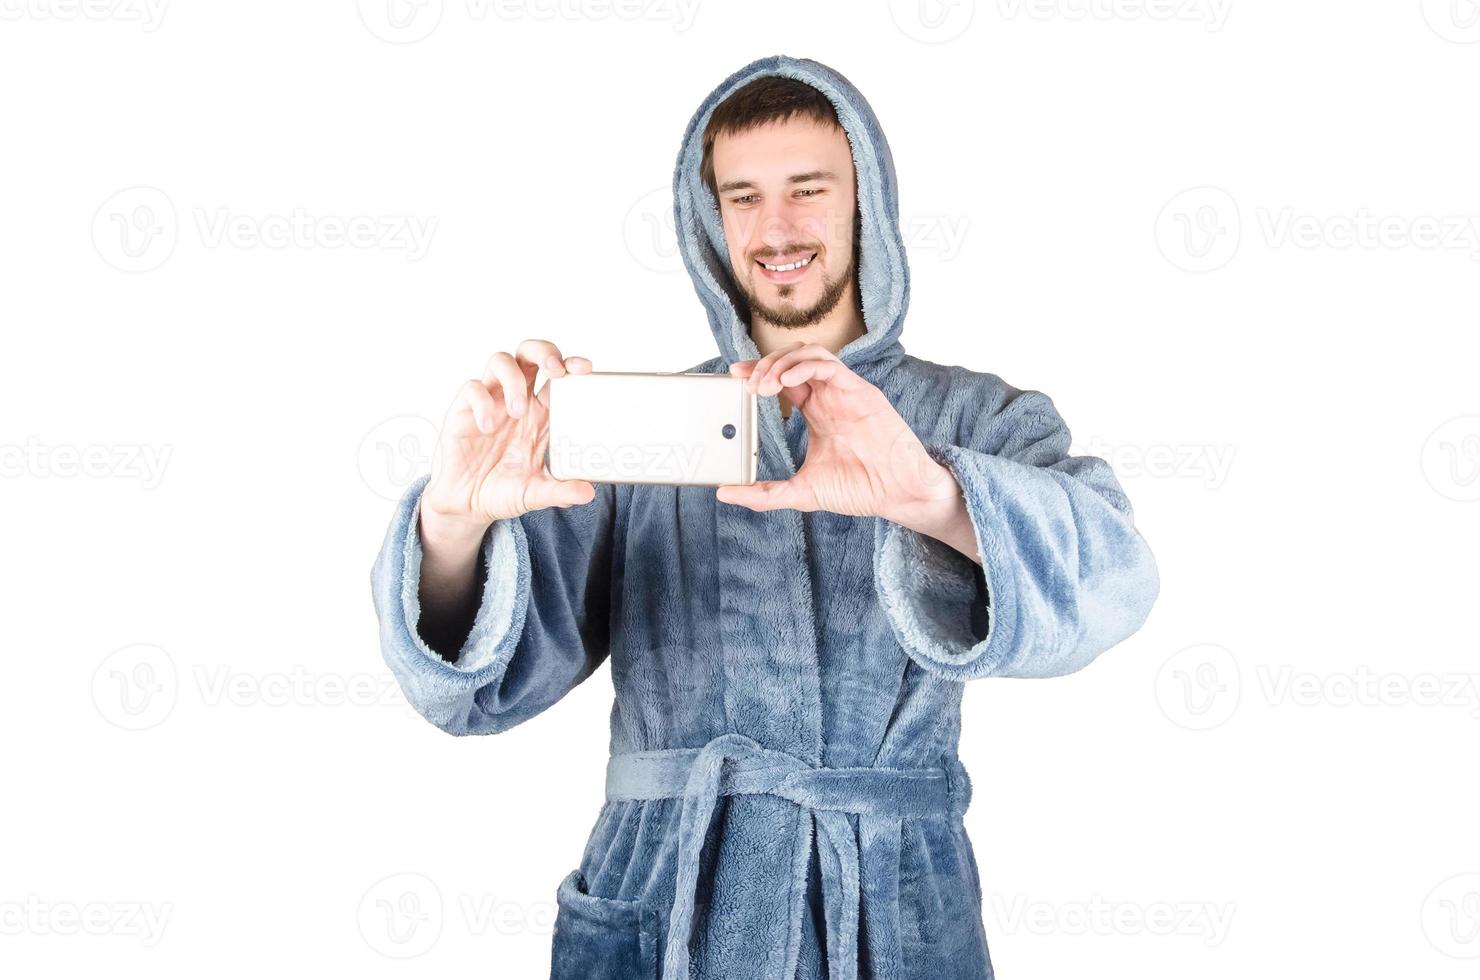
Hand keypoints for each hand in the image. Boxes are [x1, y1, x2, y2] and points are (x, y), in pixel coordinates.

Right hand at [420, 339, 596, 542]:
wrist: (467, 506)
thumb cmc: (504, 492)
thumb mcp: (536, 494)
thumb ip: (560, 492)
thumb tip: (588, 493)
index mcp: (542, 414)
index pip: (559, 376)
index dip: (571, 364)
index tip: (584, 368)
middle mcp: (518, 401)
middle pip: (530, 354)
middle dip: (544, 352)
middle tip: (554, 370)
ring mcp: (491, 402)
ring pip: (501, 361)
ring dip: (513, 380)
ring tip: (517, 410)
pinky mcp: (465, 409)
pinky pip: (472, 387)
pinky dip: (482, 401)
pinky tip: (487, 426)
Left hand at [716, 342, 958, 520]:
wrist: (898, 494)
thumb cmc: (859, 489)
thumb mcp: (801, 492)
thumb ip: (764, 494)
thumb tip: (725, 493)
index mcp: (817, 412)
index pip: (782, 379)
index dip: (757, 372)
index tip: (734, 376)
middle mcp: (829, 396)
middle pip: (792, 359)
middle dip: (765, 365)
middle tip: (747, 383)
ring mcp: (844, 391)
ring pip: (809, 354)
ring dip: (782, 362)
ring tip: (765, 383)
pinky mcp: (860, 391)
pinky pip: (830, 365)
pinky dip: (805, 366)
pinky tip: (786, 382)